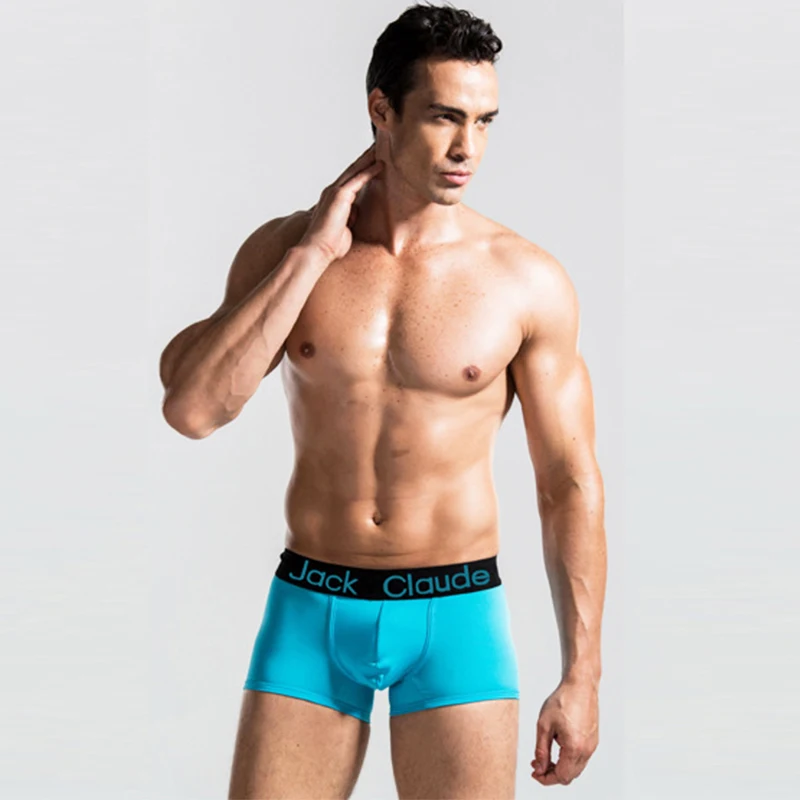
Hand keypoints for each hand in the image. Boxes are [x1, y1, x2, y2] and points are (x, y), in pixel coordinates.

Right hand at [299, 143, 383, 262]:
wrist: (317, 250)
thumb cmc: (330, 245)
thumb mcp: (345, 228)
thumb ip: (350, 218)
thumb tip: (356, 212)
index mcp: (333, 199)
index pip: (350, 179)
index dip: (361, 168)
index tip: (372, 159)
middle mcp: (332, 192)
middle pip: (353, 169)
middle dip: (365, 157)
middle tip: (378, 145)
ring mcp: (335, 192)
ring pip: (355, 170)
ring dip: (369, 158)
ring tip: (381, 148)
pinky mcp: (340, 195)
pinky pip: (358, 180)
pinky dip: (369, 171)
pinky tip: (381, 164)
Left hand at [530, 677, 598, 785]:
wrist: (580, 685)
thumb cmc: (563, 700)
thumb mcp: (544, 725)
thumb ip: (541, 750)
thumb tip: (539, 768)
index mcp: (575, 747)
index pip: (561, 776)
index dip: (546, 779)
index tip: (535, 773)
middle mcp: (587, 750)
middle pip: (569, 776)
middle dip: (552, 774)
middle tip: (537, 764)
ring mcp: (592, 746)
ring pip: (576, 768)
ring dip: (561, 766)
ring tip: (545, 755)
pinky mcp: (593, 740)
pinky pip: (581, 758)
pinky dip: (569, 759)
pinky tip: (557, 746)